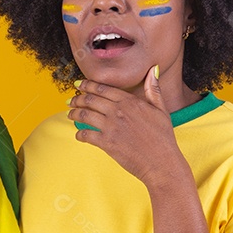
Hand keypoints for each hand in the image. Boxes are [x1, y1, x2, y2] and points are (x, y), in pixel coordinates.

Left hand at [66, 69, 183, 187]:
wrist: (162, 163)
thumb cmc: (163, 138)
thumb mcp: (161, 110)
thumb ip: (153, 89)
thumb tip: (153, 70)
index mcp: (130, 102)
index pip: (103, 88)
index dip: (88, 85)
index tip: (79, 84)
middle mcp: (118, 111)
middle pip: (90, 99)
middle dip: (77, 98)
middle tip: (71, 100)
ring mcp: (111, 127)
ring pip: (85, 114)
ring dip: (74, 113)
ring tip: (70, 114)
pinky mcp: (107, 143)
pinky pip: (86, 134)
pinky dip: (79, 134)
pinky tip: (78, 134)